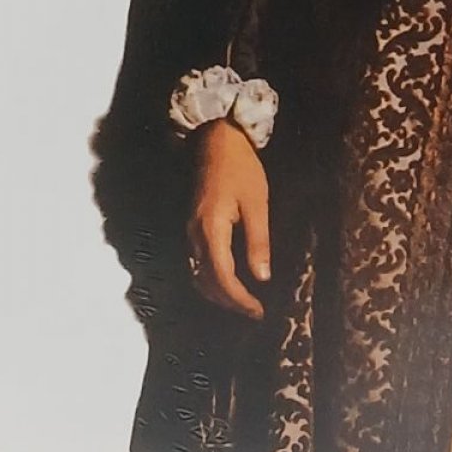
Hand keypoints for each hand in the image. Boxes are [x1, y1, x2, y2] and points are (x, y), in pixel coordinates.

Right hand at [186, 119, 270, 318]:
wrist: (214, 139)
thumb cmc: (240, 167)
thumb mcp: (257, 202)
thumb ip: (258, 241)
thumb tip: (262, 277)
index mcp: (211, 229)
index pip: (222, 277)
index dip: (240, 299)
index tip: (259, 311)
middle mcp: (194, 234)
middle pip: (206, 282)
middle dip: (230, 302)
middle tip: (255, 312)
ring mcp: (189, 230)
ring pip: (198, 275)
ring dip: (219, 294)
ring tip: (244, 302)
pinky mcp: (192, 226)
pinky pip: (196, 263)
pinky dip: (211, 279)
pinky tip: (229, 280)